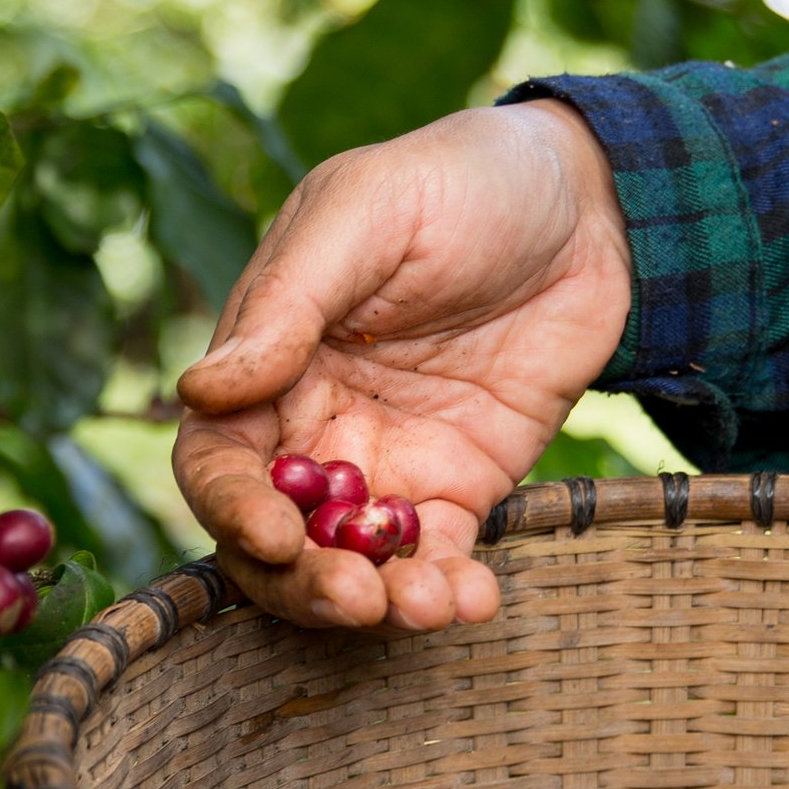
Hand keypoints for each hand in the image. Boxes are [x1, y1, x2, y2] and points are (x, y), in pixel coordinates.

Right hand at [171, 99, 630, 631]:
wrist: (591, 198)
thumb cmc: (458, 182)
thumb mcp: (364, 214)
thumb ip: (286, 304)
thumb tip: (198, 391)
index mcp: (268, 359)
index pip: (218, 459)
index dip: (231, 509)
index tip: (273, 536)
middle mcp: (314, 423)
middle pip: (275, 536)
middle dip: (303, 582)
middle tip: (355, 598)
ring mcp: (389, 461)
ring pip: (353, 561)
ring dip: (379, 600)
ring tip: (428, 606)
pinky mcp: (462, 483)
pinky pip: (437, 554)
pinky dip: (449, 589)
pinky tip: (474, 599)